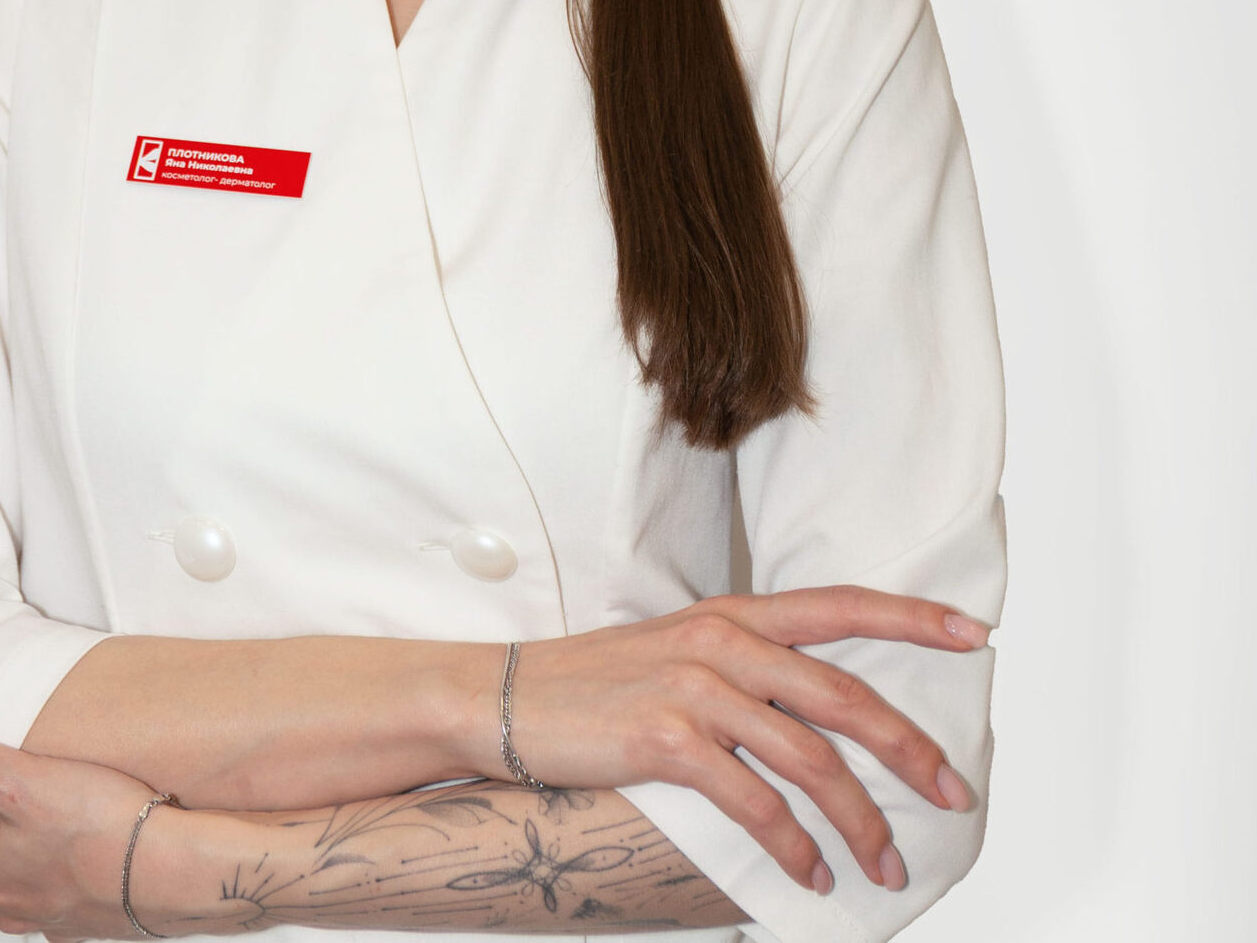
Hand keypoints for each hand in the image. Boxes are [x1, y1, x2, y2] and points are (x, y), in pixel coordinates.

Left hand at [0, 692, 177, 941]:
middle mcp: (7, 905)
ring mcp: (51, 917)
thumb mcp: (16, 775)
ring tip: (9, 833)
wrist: (176, 872)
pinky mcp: (92, 917)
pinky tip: (73, 850)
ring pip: (9, 896)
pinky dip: (52, 875)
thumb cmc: (98, 829)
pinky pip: (59, 898)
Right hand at [498, 587, 990, 897]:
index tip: (975, 634)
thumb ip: (744, 666)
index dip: (912, 618)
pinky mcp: (668, 738)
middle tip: (955, 797)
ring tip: (883, 866)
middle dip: (912, 750)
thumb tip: (814, 713)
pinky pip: (756, 802)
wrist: (505, 697)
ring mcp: (695, 687)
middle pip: (845, 694)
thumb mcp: (677, 651)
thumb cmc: (596, 683)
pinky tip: (810, 875)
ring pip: (811, 758)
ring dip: (859, 821)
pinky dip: (793, 846)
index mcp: (733, 614)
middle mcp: (723, 640)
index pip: (841, 605)